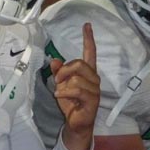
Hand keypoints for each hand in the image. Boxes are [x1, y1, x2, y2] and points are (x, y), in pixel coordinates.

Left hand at [51, 23, 99, 149]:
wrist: (76, 124)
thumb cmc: (71, 104)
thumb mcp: (61, 85)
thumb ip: (59, 72)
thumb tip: (54, 60)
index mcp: (88, 73)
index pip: (90, 52)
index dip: (88, 39)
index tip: (87, 25)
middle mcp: (94, 79)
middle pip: (79, 63)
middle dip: (64, 70)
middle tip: (57, 81)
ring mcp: (95, 89)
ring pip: (77, 77)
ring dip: (63, 85)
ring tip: (60, 93)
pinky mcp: (92, 100)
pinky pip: (77, 89)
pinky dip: (65, 92)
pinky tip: (60, 96)